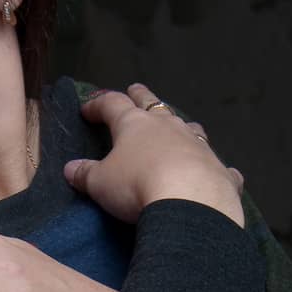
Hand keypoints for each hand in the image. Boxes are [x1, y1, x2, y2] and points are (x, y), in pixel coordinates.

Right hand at [67, 82, 244, 226]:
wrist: (190, 201)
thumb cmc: (136, 185)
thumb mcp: (100, 183)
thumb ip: (85, 174)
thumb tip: (70, 169)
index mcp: (134, 124)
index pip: (112, 104)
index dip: (98, 104)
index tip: (87, 108)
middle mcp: (167, 126)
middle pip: (152, 103)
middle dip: (140, 96)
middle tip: (135, 89)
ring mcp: (196, 143)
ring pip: (187, 125)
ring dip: (178, 124)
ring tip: (175, 125)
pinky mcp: (218, 167)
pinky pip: (214, 162)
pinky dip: (211, 165)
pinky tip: (221, 172)